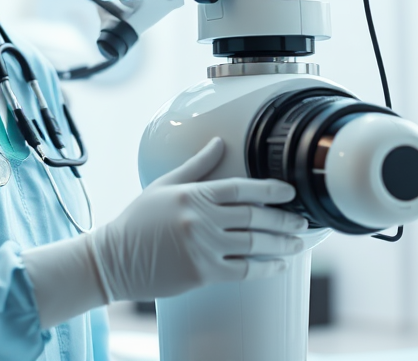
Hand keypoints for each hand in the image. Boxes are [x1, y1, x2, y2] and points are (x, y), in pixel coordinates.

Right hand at [89, 137, 306, 301]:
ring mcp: (202, 247)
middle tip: (302, 220)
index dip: (269, 189)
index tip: (289, 192)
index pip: (240, 188)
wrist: (115, 258)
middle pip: (253, 217)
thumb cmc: (138, 221)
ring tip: (297, 243)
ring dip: (280, 244)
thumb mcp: (165, 186)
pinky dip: (265, 268)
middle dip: (283, 219)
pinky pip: (243, 270)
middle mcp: (200, 219)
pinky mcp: (202, 273)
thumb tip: (219, 143)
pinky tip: (277, 265)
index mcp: (192, 194)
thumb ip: (196, 166)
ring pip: (253, 245)